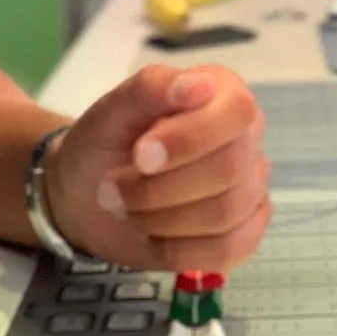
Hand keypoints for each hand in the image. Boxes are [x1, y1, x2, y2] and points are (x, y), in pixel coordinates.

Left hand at [43, 65, 270, 273]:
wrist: (87, 193)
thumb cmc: (104, 140)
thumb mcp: (114, 108)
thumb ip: (153, 87)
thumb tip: (202, 84)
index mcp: (222, 91)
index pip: (236, 110)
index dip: (190, 138)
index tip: (141, 156)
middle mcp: (245, 136)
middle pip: (229, 168)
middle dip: (159, 187)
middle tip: (113, 186)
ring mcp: (249, 186)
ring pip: (225, 213)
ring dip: (160, 218)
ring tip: (126, 207)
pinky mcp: (244, 232)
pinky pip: (227, 251)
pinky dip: (177, 249)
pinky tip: (152, 233)